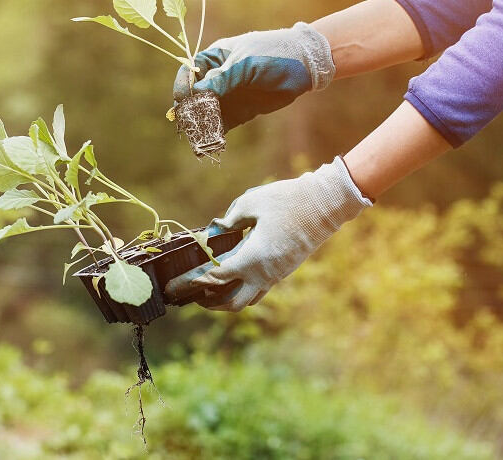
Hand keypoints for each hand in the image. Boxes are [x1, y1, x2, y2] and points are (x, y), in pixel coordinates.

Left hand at [165, 157, 370, 310]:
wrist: (327, 203)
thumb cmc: (288, 200)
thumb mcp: (251, 202)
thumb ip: (228, 220)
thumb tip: (214, 230)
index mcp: (253, 258)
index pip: (215, 278)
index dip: (192, 282)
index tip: (175, 284)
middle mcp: (265, 274)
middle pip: (231, 303)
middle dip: (208, 302)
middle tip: (190, 294)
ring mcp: (277, 275)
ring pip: (247, 300)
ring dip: (225, 300)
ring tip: (207, 291)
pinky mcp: (285, 270)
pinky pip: (259, 290)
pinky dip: (241, 290)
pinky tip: (232, 279)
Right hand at [172, 23, 334, 129]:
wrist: (305, 65)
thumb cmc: (273, 54)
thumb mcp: (246, 64)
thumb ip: (221, 79)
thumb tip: (195, 94)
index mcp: (214, 59)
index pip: (189, 73)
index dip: (183, 86)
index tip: (183, 99)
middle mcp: (217, 78)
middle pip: (194, 96)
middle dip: (190, 110)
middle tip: (190, 123)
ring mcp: (228, 96)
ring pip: (206, 113)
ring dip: (201, 125)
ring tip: (200, 138)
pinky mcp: (239, 112)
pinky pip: (222, 124)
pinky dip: (216, 133)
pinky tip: (213, 142)